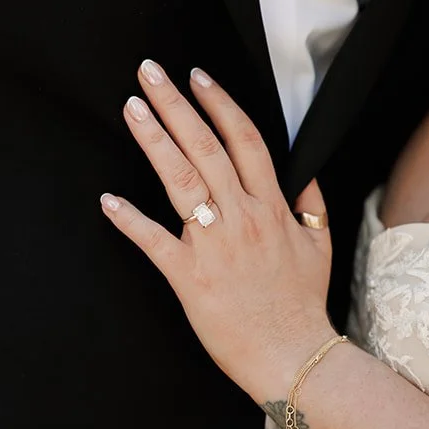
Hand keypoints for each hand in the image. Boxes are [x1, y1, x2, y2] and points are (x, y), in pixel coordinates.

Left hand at [101, 62, 334, 403]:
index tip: (197, 77)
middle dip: (176, 105)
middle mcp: (242, 217)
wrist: (292, 356)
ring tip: (132, 108)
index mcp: (273, 207)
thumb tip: (303, 173)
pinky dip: (130, 219)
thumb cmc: (302, 305)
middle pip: (206, 147)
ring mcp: (214, 245)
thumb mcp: (320, 246)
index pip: (245, 140)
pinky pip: (154, 241)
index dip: (220, 104)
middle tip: (150, 72)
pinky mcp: (189, 277)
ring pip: (181, 180)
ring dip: (154, 140)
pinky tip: (108, 199)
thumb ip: (311, 204)